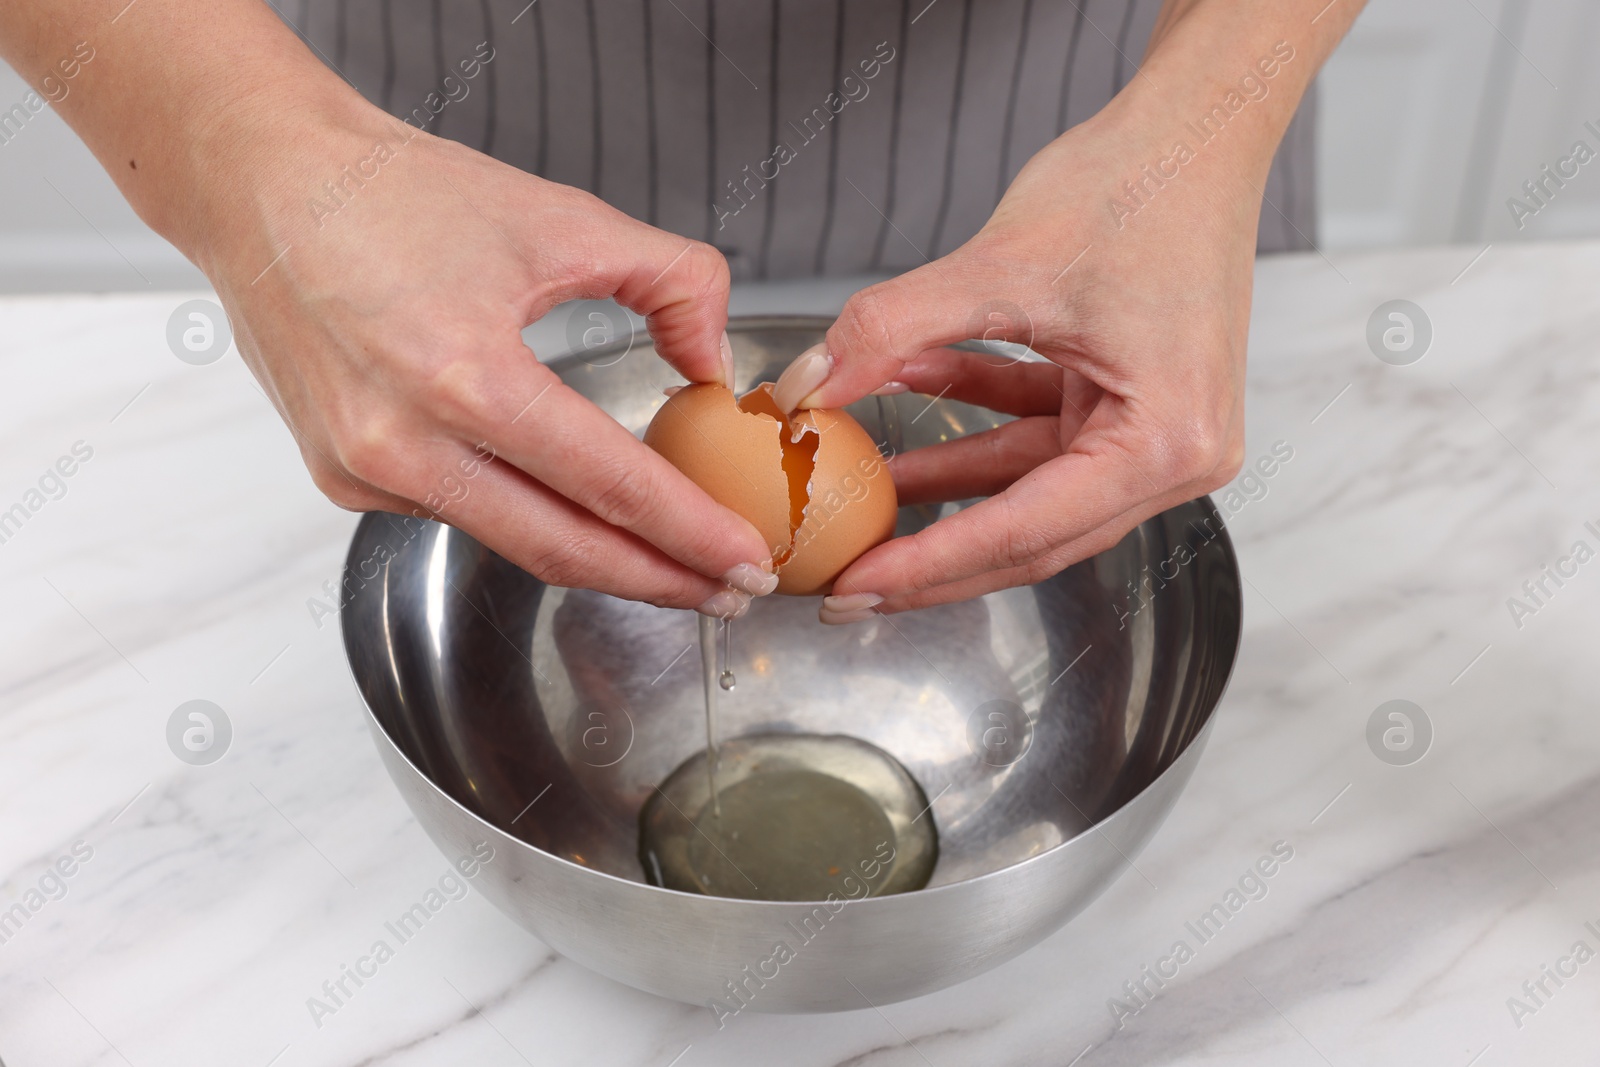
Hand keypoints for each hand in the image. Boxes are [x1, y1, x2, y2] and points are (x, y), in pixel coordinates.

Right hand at [191, 103, 775, 615]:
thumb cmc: (400, 193)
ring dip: (599, 563)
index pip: (610, 483)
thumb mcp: (563, 219)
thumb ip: (671, 284)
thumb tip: (714, 364)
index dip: (690, 534)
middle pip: (564, 548)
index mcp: (465, 374)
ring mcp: (365, 471)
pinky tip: (568, 510)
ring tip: (670, 567)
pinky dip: (523, 517)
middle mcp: (405, 441)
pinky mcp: (342, 479)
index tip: (745, 563)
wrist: (265, 184)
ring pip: (513, 542)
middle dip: (660, 581)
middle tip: (727, 596)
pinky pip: (457, 514)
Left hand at [774, 105, 1258, 620]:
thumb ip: (892, 330)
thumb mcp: (999, 264)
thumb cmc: (1141, 184)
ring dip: (944, 485)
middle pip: (1030, 536)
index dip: (931, 563)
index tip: (855, 587)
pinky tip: (907, 401)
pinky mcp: (1127, 401)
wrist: (1195, 126)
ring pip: (1025, 490)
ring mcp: (1154, 433)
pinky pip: (1034, 434)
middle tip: (847, 582)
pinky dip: (974, 419)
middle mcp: (1175, 456)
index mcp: (1166, 442)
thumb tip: (807, 386)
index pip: (1026, 529)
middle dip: (933, 556)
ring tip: (858, 497)